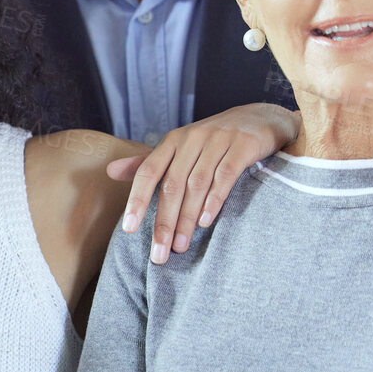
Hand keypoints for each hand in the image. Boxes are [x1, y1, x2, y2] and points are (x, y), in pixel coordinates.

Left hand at [108, 104, 298, 262]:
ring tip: (180, 245)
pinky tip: (206, 221)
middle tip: (159, 253)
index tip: (129, 230)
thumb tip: (110, 172)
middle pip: (172, 185)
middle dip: (163, 221)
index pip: (148, 172)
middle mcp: (192, 138)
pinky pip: (226, 175)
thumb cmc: (214, 140)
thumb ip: (147, 162)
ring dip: (187, 217)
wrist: (262, 118)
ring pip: (197, 183)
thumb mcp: (180, 147)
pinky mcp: (243, 145)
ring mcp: (218, 140)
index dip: (136, 200)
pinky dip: (215, 199)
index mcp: (173, 141)